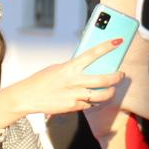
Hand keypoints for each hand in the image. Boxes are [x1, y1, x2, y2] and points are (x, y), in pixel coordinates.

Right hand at [0, 40, 125, 123]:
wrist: (27, 97)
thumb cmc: (42, 80)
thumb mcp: (57, 68)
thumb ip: (73, 68)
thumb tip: (89, 68)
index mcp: (69, 67)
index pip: (92, 54)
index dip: (107, 47)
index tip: (118, 41)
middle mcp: (74, 81)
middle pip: (104, 79)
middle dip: (117, 77)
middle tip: (121, 75)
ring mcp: (74, 96)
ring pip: (101, 96)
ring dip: (111, 93)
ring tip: (112, 89)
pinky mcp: (73, 107)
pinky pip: (90, 105)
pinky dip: (95, 102)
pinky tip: (95, 99)